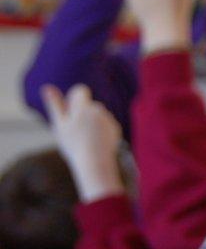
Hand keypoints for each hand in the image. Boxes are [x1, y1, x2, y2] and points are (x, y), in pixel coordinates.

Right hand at [41, 84, 123, 202]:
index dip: (74, 100)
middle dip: (82, 114)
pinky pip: (105, 125)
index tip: (71, 113)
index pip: (81, 90)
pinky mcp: (115, 128)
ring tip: (85, 139)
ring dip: (91, 123)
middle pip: (89, 105)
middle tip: (75, 132)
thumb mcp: (60, 124)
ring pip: (97, 116)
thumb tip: (47, 87)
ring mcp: (108, 118)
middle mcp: (99, 109)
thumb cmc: (73, 144)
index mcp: (84, 106)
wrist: (94, 161)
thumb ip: (55, 105)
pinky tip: (96, 143)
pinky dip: (100, 131)